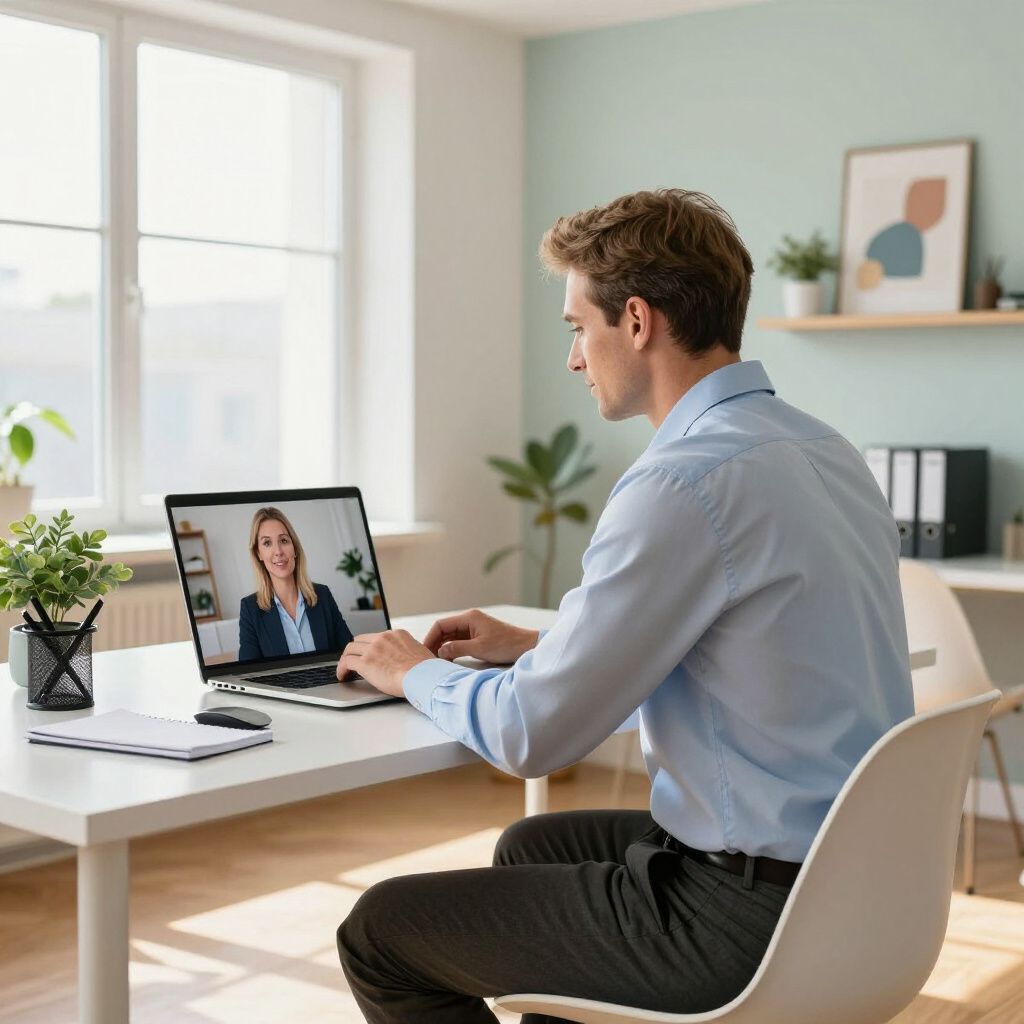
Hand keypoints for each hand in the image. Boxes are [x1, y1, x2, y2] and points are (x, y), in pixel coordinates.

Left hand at [336, 630, 433, 697]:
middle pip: (360, 640)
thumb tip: (408, 661)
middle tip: (353, 661)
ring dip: (346, 659)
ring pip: (350, 649)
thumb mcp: (421, 653)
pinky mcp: (365, 663)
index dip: (369, 647)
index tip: (368, 654)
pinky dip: (342, 669)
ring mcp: (373, 649)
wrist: (423, 677)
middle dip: (355, 650)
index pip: (376, 637)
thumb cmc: (426, 671)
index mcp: (397, 635)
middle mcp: (383, 638)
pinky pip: (346, 662)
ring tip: (345, 669)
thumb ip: (410, 653)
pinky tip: (343, 676)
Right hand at [422, 609, 538, 664]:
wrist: (525, 646)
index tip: (424, 651)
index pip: (441, 625)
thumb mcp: (479, 648)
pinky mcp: (478, 636)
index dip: (430, 638)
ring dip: (443, 647)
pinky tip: (448, 660)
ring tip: (436, 661)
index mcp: (469, 618)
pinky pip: (459, 641)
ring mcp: (473, 628)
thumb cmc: (506, 645)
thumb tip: (439, 652)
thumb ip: (457, 649)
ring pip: (451, 637)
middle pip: (444, 630)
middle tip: (427, 658)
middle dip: (435, 644)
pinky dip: (452, 649)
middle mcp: (469, 620)